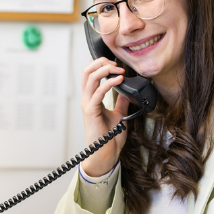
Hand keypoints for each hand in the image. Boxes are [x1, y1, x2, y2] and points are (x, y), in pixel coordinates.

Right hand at [80, 57, 130, 176]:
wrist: (106, 153)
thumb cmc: (109, 137)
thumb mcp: (119, 115)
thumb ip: (120, 102)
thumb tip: (126, 91)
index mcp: (91, 98)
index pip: (89, 74)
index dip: (98, 63)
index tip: (113, 60)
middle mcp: (87, 99)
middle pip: (87, 71)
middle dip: (101, 62)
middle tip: (116, 63)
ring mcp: (88, 104)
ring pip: (90, 77)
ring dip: (105, 69)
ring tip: (118, 70)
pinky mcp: (91, 111)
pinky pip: (98, 92)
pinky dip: (109, 83)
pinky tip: (119, 80)